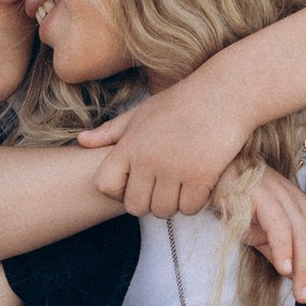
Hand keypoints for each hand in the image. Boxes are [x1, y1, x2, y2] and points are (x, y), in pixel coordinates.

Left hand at [75, 65, 250, 216]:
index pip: (105, 185)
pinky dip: (194, 202)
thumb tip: (81, 141)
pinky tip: (199, 185)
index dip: (118, 190)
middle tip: (163, 187)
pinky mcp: (201, 177)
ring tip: (181, 185)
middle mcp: (147, 160)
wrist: (224, 94)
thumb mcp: (140, 113)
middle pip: (135, 206)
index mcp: (129, 145)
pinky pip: (189, 208)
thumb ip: (110, 132)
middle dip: (148, 201)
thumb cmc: (180, 102)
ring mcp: (174, 170)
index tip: (134, 182)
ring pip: (163, 211)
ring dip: (172, 204)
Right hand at [237, 167, 305, 305]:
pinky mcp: (261, 195)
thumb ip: (280, 253)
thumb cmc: (238, 204)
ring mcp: (281, 196)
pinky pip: (278, 224)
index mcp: (303, 210)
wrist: (212, 173)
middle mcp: (297, 202)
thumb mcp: (262, 234)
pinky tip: (284, 270)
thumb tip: (296, 278)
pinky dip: (284, 248)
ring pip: (303, 235)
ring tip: (303, 295)